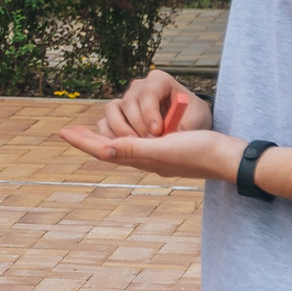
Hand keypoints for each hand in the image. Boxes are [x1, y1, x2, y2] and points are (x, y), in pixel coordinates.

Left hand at [59, 120, 243, 183]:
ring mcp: (157, 155)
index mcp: (141, 158)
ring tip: (94, 131)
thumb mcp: (163, 148)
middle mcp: (146, 158)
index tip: (63, 132)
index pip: (104, 150)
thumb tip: (104, 151)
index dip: (83, 141)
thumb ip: (133, 149)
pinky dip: (128, 136)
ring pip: (124, 146)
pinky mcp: (169, 149)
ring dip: (107, 138)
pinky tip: (129, 132)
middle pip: (110, 149)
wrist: (228, 157)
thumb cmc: (199, 151)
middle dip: (90, 140)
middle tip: (70, 131)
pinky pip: (140, 144)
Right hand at [97, 70, 208, 139]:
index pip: (148, 92)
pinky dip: (110, 136)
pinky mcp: (118, 115)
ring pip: (111, 110)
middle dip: (137, 124)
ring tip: (135, 146)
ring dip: (120, 130)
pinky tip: (124, 149)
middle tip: (149, 143)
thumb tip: (168, 139)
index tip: (158, 131)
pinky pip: (105, 123)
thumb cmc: (193, 118)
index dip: (150, 112)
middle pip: (128, 102)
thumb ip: (183, 128)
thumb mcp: (195, 121)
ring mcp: (126, 100)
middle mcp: (139, 87)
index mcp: (159, 81)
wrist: (188, 122)